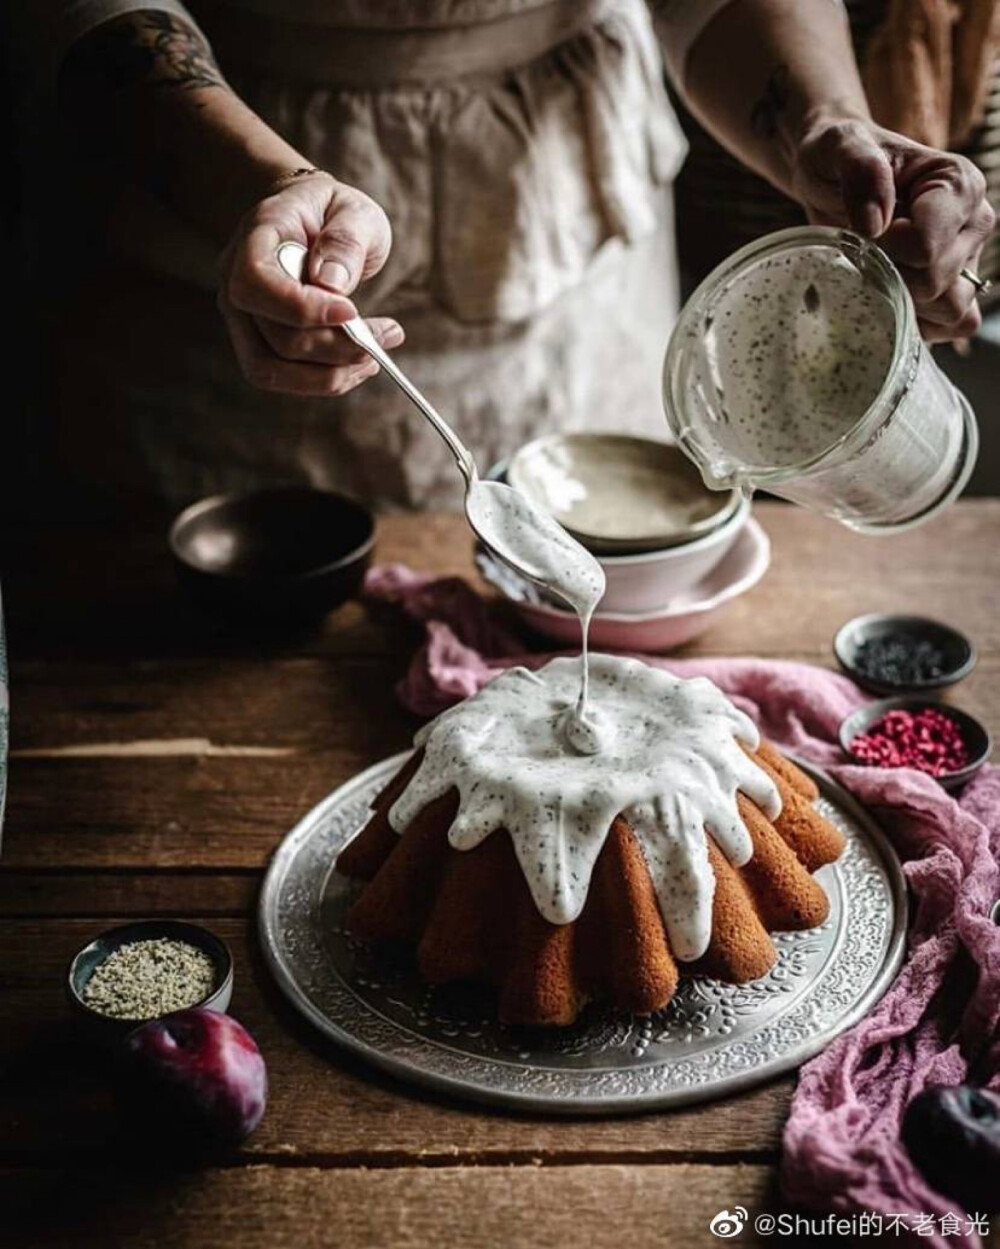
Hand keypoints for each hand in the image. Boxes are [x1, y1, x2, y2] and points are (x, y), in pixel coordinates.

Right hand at [217, 172, 402, 394]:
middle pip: (274, 336)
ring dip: (330, 375)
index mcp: (256, 235)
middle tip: (388, 334)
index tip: (351, 312)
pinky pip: (282, 377)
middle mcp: (235, 280)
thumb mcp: (354, 211)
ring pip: (271, 369)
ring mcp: (242, 316)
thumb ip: (345, 240)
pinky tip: (358, 365)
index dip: (301, 307)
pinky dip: (324, 380)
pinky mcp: (258, 343)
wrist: (314, 222)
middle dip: (336, 346)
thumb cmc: (334, 213)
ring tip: (374, 358)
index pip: (256, 281)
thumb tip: (332, 284)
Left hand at [792, 115, 994, 341]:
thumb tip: (876, 223)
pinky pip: (950, 327)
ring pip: (951, 311)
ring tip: (876, 273)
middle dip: (890, 276)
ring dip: (905, 303)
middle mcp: (974, 223)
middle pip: (935, 284)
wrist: (833, 177)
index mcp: (959, 184)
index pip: (928, 248)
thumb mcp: (839, 146)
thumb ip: (860, 169)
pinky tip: (888, 298)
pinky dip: (917, 324)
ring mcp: (967, 260)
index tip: (865, 232)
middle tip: (864, 253)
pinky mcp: (953, 289)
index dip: (886, 251)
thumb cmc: (838, 158)